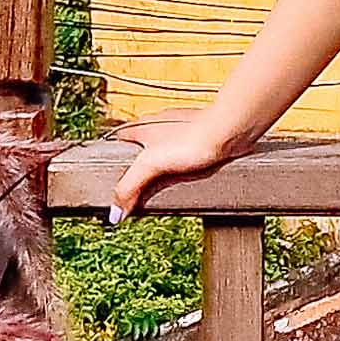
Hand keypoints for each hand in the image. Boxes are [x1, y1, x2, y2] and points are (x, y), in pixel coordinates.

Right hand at [107, 102, 252, 221]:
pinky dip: (179, 173)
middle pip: (139, 153)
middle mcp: (158, 128)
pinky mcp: (197, 144)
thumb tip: (114, 213)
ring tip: (157, 193)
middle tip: (134, 196)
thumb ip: (129, 187)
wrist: (230, 132)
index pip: (115, 143)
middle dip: (137, 173)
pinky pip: (181, 161)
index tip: (109, 183)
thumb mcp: (150, 164)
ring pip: (161, 157)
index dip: (111, 162)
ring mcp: (179, 135)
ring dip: (159, 174)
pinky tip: (182, 183)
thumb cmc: (193, 137)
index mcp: (141, 127)